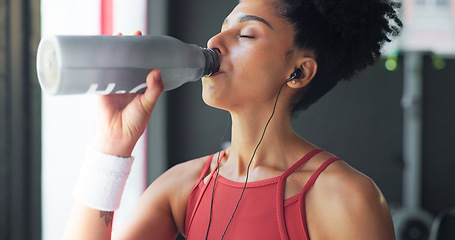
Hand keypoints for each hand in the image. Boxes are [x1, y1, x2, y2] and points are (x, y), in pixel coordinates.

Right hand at [92, 31, 162, 156]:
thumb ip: (154, 89)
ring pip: (113, 64)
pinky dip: (99, 61)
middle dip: (129, 48)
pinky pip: (99, 72)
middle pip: (127, 61)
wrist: (116, 136)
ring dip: (114, 51)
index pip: (142, 66)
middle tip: (133, 36)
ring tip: (118, 37)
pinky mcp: (99, 88)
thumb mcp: (148, 104)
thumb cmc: (134, 124)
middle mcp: (126, 83)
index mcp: (139, 86)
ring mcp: (112, 84)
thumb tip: (156, 71)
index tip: (147, 42)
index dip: (144, 55)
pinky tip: (101, 51)